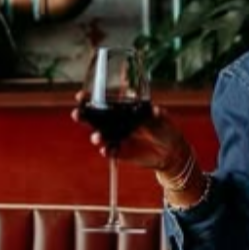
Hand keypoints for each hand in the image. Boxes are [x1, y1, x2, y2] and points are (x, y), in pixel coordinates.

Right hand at [72, 92, 193, 173]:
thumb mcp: (162, 120)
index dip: (90, 99)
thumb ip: (155, 116)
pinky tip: (106, 150)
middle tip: (77, 114)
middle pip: (95, 119)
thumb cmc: (166, 130)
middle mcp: (117, 123)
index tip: (80, 96)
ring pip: (100, 136)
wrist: (171, 153)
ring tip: (97, 137)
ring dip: (96, 136)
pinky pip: (109, 152)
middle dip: (83, 116)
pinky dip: (107, 151)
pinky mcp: (120, 152)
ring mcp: (117, 138)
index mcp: (124, 110)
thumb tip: (154, 110)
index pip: (104, 102)